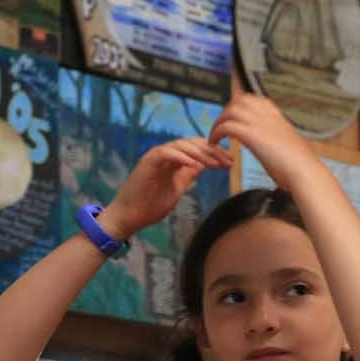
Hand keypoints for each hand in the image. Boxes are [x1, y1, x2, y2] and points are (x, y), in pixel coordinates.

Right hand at [101, 139, 230, 238]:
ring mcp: (156, 156)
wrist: (129, 217)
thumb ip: (189, 175)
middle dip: (212, 151)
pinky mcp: (147, 162)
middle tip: (228, 160)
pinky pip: (166, 152)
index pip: (197, 148)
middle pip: (192, 144)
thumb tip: (205, 165)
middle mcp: (165, 154)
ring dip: (200, 153)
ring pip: (181, 145)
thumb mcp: (178, 188)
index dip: (214, 152)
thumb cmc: (151, 205)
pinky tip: (195, 164)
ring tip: (214, 163)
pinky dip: (181, 156)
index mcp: (173, 160)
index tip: (230, 162)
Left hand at [209, 95, 317, 191]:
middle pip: (241, 100)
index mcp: (278, 119)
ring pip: (231, 110)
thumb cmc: (301, 168)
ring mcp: (260, 124)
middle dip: (227, 111)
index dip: (242, 106)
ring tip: (214, 135)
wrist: (304, 171)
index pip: (257, 101)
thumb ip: (281, 144)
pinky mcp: (251, 134)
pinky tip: (214, 143)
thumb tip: (280, 152)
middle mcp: (268, 117)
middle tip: (221, 126)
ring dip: (219, 121)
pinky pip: (226, 126)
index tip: (235, 116)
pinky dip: (216, 132)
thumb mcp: (290, 149)